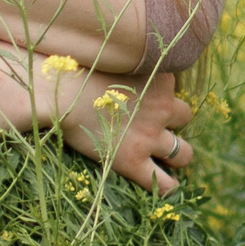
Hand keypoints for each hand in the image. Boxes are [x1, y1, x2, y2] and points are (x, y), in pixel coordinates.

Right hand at [59, 69, 194, 195]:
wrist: (59, 93)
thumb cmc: (76, 69)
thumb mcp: (116, 57)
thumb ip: (130, 64)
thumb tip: (127, 60)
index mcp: (159, 77)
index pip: (173, 88)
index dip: (161, 96)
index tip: (146, 100)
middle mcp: (162, 106)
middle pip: (185, 117)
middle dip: (174, 124)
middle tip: (155, 129)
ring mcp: (150, 136)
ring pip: (184, 153)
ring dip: (177, 156)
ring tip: (165, 160)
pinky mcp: (132, 160)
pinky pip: (164, 183)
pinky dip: (169, 188)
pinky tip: (167, 188)